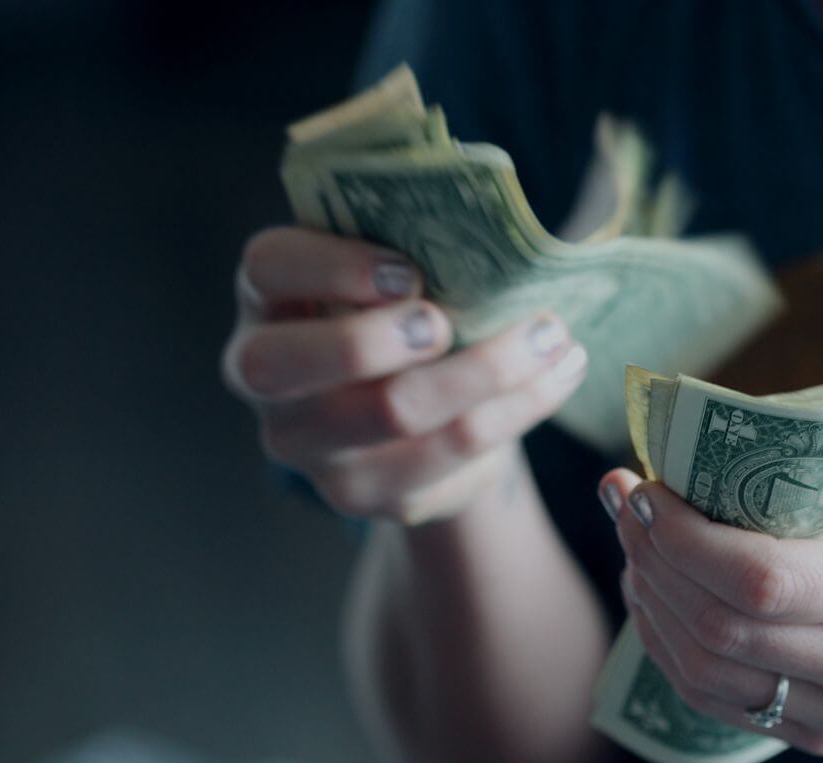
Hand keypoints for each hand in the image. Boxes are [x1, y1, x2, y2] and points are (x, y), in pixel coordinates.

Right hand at [223, 227, 587, 522]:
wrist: (420, 408)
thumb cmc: (404, 309)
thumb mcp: (392, 266)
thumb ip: (410, 235)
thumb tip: (479, 208)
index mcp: (268, 297)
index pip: (268, 267)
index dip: (330, 266)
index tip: (408, 271)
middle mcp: (266, 377)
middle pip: (294, 364)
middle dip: (378, 338)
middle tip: (449, 322)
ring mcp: (312, 447)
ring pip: (394, 414)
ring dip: (487, 371)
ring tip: (553, 337)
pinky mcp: (370, 494)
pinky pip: (450, 459)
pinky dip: (516, 412)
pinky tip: (556, 377)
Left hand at [598, 460, 822, 755]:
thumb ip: (811, 469)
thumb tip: (688, 443)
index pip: (763, 580)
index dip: (682, 537)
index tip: (644, 486)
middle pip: (724, 631)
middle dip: (653, 560)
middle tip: (624, 500)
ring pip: (709, 675)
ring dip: (651, 603)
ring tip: (634, 541)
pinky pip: (723, 702)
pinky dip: (674, 646)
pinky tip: (658, 592)